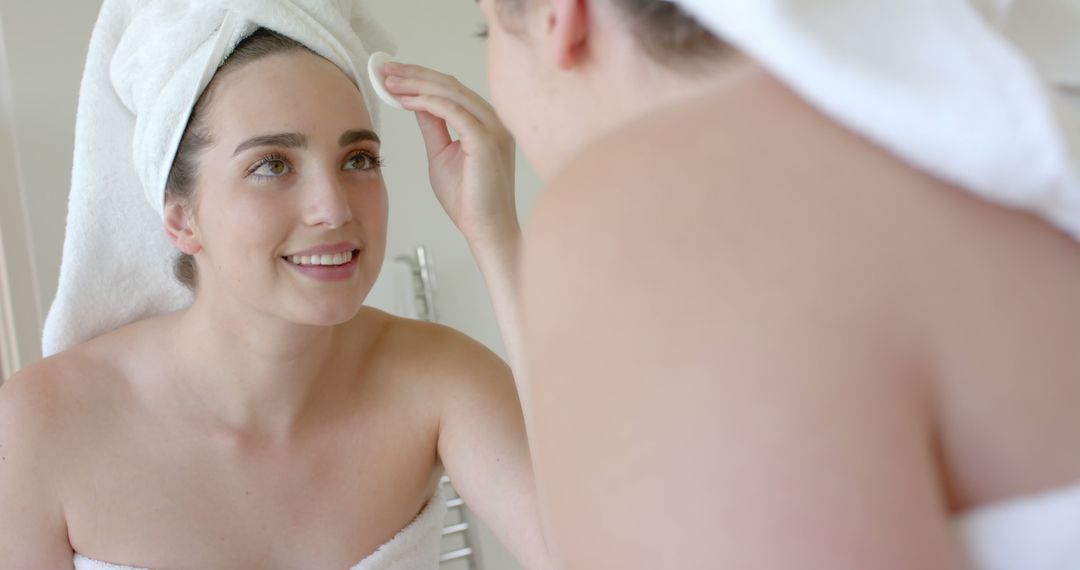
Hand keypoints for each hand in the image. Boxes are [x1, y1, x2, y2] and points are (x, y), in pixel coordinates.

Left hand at [383, 62, 519, 245]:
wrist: (486, 229)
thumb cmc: (468, 199)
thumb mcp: (441, 154)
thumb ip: (432, 126)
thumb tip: (416, 102)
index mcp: (486, 123)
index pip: (452, 90)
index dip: (421, 78)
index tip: (394, 74)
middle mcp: (494, 121)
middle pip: (451, 85)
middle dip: (415, 74)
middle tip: (386, 70)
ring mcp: (493, 129)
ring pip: (451, 93)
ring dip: (417, 84)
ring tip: (390, 82)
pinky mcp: (486, 141)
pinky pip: (453, 111)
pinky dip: (427, 102)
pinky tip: (406, 100)